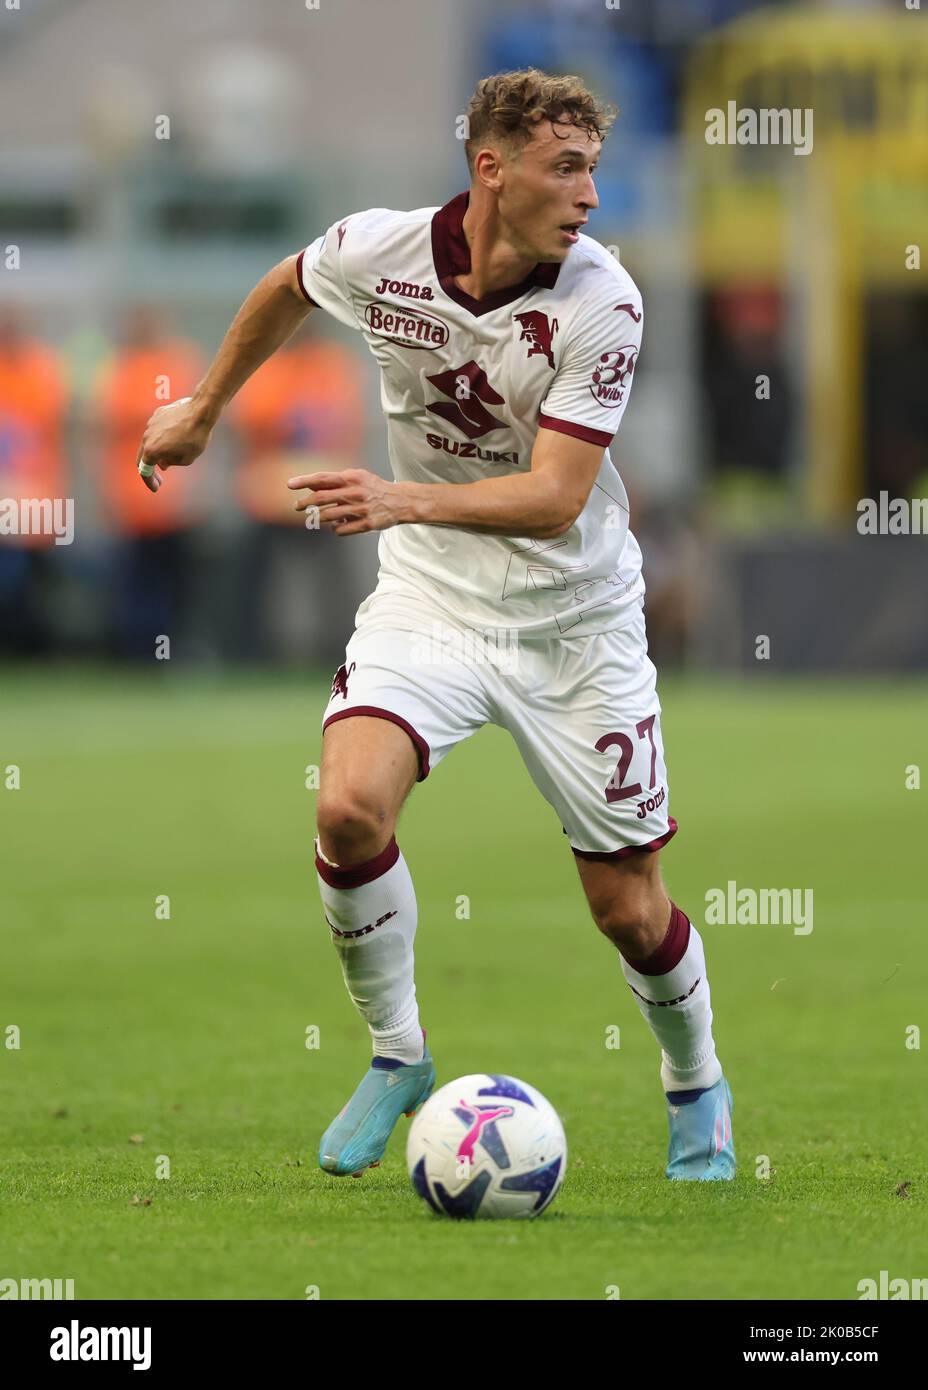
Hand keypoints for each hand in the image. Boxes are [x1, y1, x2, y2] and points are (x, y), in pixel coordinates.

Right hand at [137, 396, 214, 493]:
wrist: (200, 412)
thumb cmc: (195, 438)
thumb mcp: (186, 459)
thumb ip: (170, 462)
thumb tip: (163, 462)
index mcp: (151, 450)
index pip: (144, 470)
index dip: (149, 481)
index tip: (156, 487)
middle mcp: (147, 437)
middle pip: (142, 456)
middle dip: (150, 469)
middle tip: (158, 479)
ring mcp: (151, 424)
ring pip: (150, 441)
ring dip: (156, 452)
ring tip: (168, 459)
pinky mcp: (158, 414)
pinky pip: (157, 429)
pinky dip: (162, 438)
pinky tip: (174, 440)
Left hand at [287, 468, 409, 534]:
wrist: (400, 501)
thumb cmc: (373, 488)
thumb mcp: (357, 478)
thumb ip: (336, 481)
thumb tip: (311, 485)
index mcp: (351, 478)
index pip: (322, 479)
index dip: (304, 481)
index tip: (289, 485)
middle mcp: (355, 493)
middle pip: (322, 499)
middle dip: (305, 503)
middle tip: (296, 506)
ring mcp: (360, 510)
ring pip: (329, 517)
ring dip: (318, 518)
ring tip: (314, 518)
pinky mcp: (366, 524)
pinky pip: (341, 530)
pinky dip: (335, 528)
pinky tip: (336, 525)